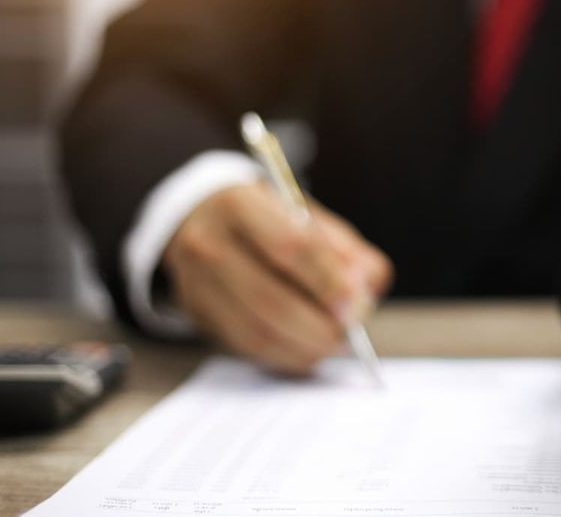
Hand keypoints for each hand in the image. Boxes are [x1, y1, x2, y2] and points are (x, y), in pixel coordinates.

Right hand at [163, 183, 392, 374]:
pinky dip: (288, 356)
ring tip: (336, 342)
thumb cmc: (270, 218)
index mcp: (241, 205)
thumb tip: (363, 293)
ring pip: (258, 332)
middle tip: (351, 332)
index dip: (328, 282)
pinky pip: (249, 348)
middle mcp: (209, 244)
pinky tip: (310, 349)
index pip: (289, 247)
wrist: (204, 218)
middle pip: (270, 299)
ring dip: (307, 346)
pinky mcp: (199, 316)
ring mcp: (197, 284)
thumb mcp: (310, 216)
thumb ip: (345, 250)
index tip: (356, 307)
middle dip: (321, 325)